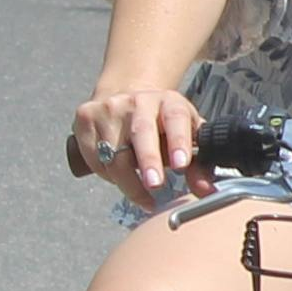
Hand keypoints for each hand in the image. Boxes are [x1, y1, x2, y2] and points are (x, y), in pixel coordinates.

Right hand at [70, 84, 199, 204]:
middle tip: (155, 185)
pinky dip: (107, 175)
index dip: (179, 142)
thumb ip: (198, 165)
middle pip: (142, 133)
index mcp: (169, 102)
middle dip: (148, 161)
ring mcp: (109, 107)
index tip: (182, 164)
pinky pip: (94, 158)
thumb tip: (206, 192)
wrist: (127, 97)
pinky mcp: (85, 116)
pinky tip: (118, 174)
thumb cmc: (161, 124)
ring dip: (127, 181)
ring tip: (141, 194)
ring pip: (114, 154)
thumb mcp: (186, 136)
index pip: (177, 119)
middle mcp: (139, 100)